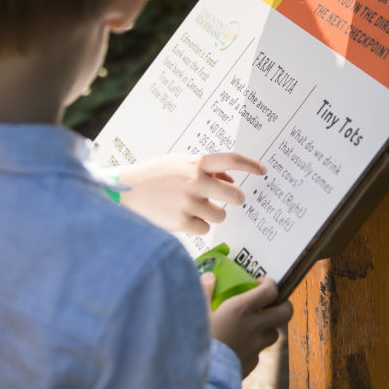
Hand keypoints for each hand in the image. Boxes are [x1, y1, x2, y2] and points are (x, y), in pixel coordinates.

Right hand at [116, 153, 265, 233]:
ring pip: (221, 215)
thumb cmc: (155, 176)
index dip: (251, 165)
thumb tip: (229, 178)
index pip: (232, 160)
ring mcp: (188, 203)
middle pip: (235, 195)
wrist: (125, 191)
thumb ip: (205, 169)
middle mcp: (195, 181)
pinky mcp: (181, 222)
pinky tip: (183, 217)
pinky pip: (205, 228)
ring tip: (196, 209)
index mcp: (196, 163)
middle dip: (235, 199)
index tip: (263, 171)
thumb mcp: (179, 163)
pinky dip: (198, 225)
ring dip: (213, 214)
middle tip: (229, 200)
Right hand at [203, 276, 292, 377]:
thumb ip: (205, 291)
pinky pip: (259, 351)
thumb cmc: (198, 338)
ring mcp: (255, 347)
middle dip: (283, 305)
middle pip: (285, 313)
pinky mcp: (252, 363)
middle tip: (271, 303)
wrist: (200, 374)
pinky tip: (238, 345)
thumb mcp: (197, 311)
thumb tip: (210, 276)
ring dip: (268, 327)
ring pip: (274, 333)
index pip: (270, 291)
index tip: (259, 283)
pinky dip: (253, 346)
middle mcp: (254, 327)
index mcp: (241, 309)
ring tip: (254, 325)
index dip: (269, 284)